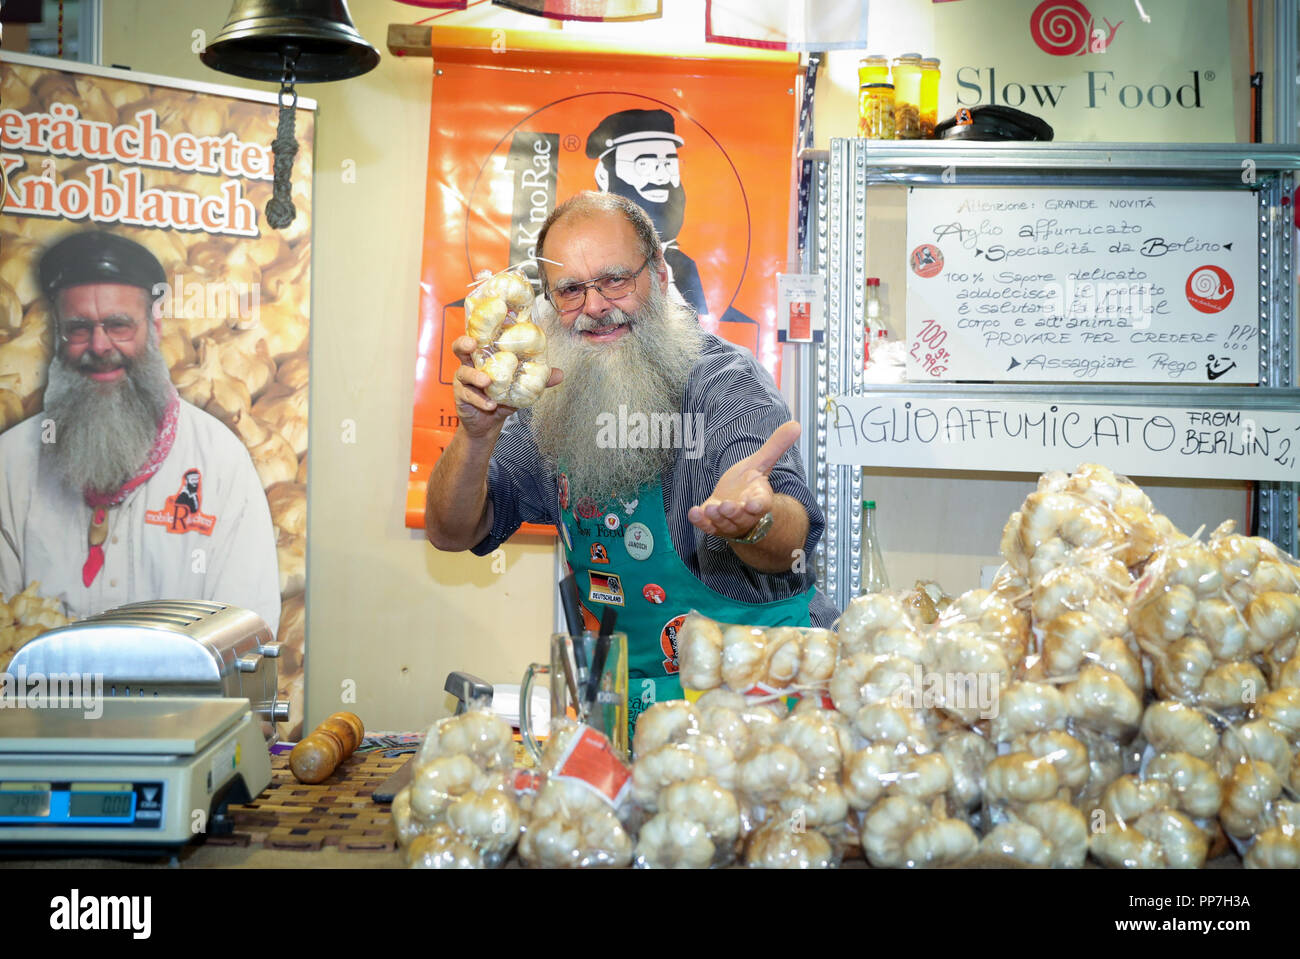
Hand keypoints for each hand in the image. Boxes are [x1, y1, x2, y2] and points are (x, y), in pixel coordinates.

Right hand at [451, 335, 562, 439]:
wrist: (488, 423)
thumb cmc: (502, 397)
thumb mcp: (520, 387)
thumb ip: (537, 380)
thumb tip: (559, 374)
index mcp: (485, 356)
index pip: (481, 337)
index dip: (482, 326)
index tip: (490, 318)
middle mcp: (471, 364)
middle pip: (460, 347)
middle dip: (464, 343)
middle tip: (473, 343)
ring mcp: (464, 380)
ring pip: (464, 372)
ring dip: (475, 376)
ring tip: (487, 381)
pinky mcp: (461, 396)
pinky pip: (468, 395)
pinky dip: (481, 400)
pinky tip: (491, 404)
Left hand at [688, 420, 800, 538]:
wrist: (735, 503)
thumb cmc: (748, 485)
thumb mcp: (760, 463)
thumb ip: (775, 447)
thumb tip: (796, 424)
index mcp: (759, 499)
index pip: (761, 504)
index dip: (757, 505)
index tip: (753, 504)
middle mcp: (745, 515)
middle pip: (741, 517)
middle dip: (734, 513)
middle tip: (727, 506)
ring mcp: (728, 522)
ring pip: (724, 524)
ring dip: (717, 517)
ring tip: (710, 508)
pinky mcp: (712, 524)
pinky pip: (707, 526)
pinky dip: (700, 522)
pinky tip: (693, 513)